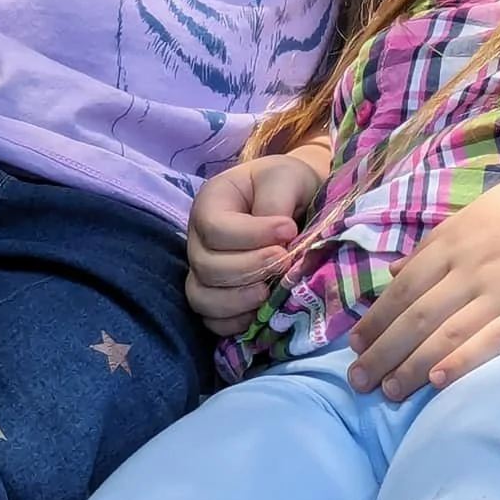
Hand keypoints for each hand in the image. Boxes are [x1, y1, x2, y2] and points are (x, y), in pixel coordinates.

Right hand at [185, 153, 322, 334]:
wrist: (300, 203)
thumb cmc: (289, 186)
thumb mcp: (286, 177)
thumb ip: (276, 200)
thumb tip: (276, 238)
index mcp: (210, 203)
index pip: (214, 227)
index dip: (251, 236)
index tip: (289, 230)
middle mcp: (199, 239)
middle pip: (205, 266)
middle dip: (248, 269)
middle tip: (286, 262)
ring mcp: (204, 271)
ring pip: (201, 297)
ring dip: (238, 301)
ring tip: (269, 292)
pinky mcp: (217, 297)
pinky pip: (211, 321)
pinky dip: (234, 322)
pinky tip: (262, 311)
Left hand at [345, 174, 499, 401]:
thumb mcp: (474, 213)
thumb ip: (435, 244)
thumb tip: (395, 271)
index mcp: (453, 241)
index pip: (403, 286)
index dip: (377, 318)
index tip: (355, 345)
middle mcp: (471, 268)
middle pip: (417, 315)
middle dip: (383, 350)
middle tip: (358, 380)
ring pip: (446, 333)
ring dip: (412, 365)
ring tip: (388, 390)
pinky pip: (492, 341)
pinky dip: (461, 362)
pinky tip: (437, 382)